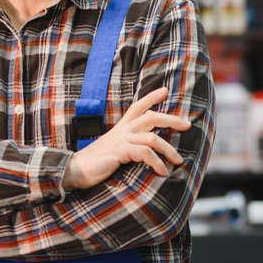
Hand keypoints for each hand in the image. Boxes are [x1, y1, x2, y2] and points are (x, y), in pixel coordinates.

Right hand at [63, 87, 190, 190]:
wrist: (75, 170)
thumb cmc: (96, 163)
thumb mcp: (113, 149)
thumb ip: (127, 146)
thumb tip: (144, 150)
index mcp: (120, 128)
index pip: (137, 107)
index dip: (151, 97)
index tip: (165, 90)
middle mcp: (122, 131)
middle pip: (150, 117)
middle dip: (171, 119)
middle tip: (187, 125)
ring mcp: (120, 140)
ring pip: (152, 137)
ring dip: (168, 150)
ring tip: (178, 161)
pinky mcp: (119, 152)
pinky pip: (145, 153)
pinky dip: (157, 162)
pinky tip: (162, 172)